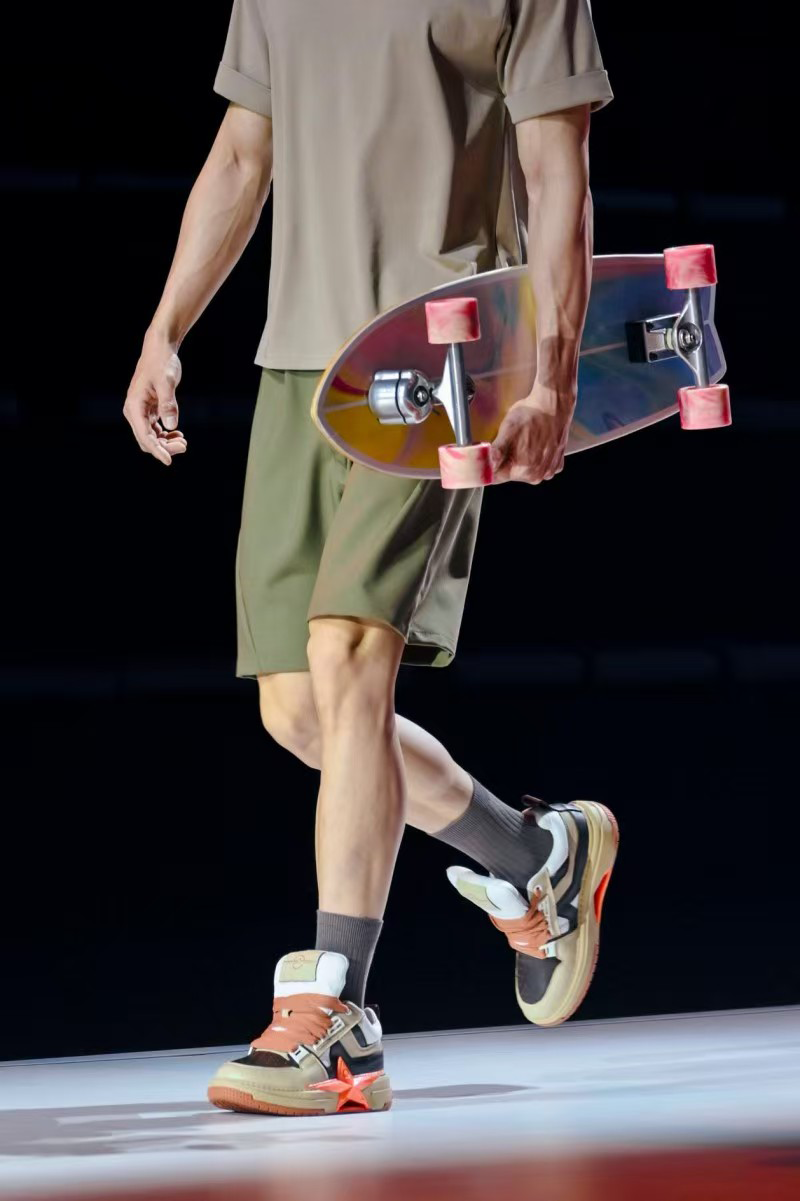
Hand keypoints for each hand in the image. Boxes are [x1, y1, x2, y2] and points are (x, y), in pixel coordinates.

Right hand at [123, 329, 186, 466]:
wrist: (160, 349)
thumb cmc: (162, 362)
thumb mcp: (167, 382)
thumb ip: (168, 404)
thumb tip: (171, 427)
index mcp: (133, 406)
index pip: (144, 436)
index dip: (157, 451)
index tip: (169, 461)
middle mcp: (134, 411)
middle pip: (146, 440)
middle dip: (164, 447)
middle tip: (184, 445)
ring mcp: (140, 412)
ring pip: (151, 437)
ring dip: (166, 443)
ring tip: (183, 442)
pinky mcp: (148, 410)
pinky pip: (155, 430)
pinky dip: (166, 435)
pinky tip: (178, 434)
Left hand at [490, 383, 574, 484]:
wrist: (554, 405)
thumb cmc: (532, 416)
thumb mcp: (506, 431)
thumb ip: (494, 453)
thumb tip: (485, 466)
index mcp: (522, 471)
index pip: (495, 477)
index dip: (487, 466)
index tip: (485, 456)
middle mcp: (536, 475)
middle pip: (509, 474)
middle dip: (504, 461)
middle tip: (507, 442)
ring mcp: (548, 470)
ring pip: (524, 470)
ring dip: (519, 458)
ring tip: (523, 440)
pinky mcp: (556, 463)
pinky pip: (539, 465)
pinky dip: (535, 457)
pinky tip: (535, 443)